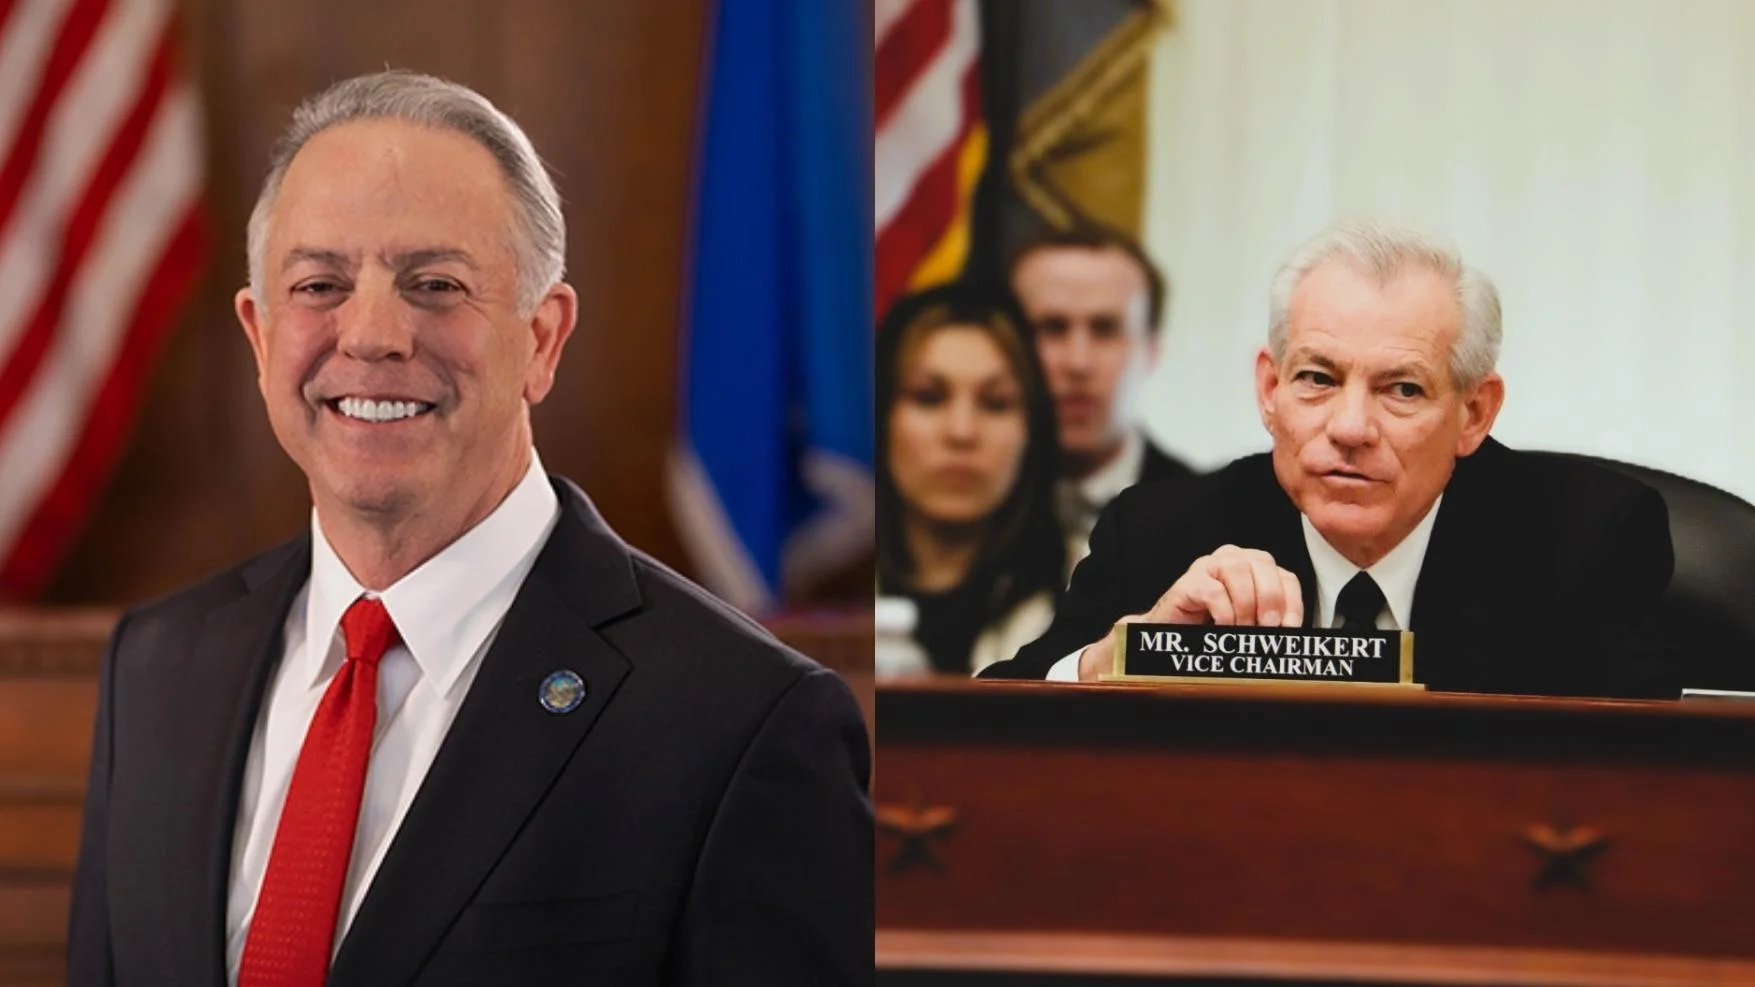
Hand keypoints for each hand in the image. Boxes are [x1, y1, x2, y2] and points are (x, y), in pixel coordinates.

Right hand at [1075, 546, 1303, 681]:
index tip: (1289, 628)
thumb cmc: (1212, 628)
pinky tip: (1221, 625)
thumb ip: (1272, 620)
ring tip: (1241, 629)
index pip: (1285, 576)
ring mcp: (1209, 566)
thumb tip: (1292, 631)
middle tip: (1266, 628)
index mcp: (1254, 569)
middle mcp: (1233, 559)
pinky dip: (1224, 613)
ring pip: (1239, 571)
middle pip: (1264, 564)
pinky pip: (1214, 590)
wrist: (1172, 635)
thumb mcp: (1251, 623)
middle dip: (1270, 600)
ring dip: (1245, 606)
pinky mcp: (1189, 581)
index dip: (1292, 602)